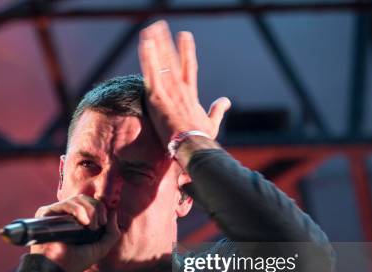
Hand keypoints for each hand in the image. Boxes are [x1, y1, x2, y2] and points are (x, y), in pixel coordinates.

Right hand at [30, 194, 120, 271]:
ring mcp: (56, 213)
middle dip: (97, 208)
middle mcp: (66, 215)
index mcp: (78, 221)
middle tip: (99, 224)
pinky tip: (84, 222)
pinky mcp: (46, 213)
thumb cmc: (77, 261)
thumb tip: (113, 212)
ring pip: (77, 199)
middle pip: (85, 199)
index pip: (91, 203)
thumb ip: (112, 232)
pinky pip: (64, 204)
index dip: (101, 208)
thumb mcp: (101, 248)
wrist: (59, 270)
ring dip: (90, 210)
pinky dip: (78, 210)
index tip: (104, 222)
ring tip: (91, 226)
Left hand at [138, 20, 230, 145]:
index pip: (189, 66)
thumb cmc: (202, 139)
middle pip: (172, 60)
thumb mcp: (213, 123)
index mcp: (191, 94)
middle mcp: (180, 89)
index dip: (186, 50)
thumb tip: (225, 101)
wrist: (193, 145)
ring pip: (162, 62)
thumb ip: (218, 110)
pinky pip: (151, 72)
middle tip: (160, 26)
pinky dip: (148, 57)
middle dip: (166, 42)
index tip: (184, 36)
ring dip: (155, 44)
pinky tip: (145, 44)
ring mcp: (169, 92)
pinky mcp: (158, 97)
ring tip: (150, 29)